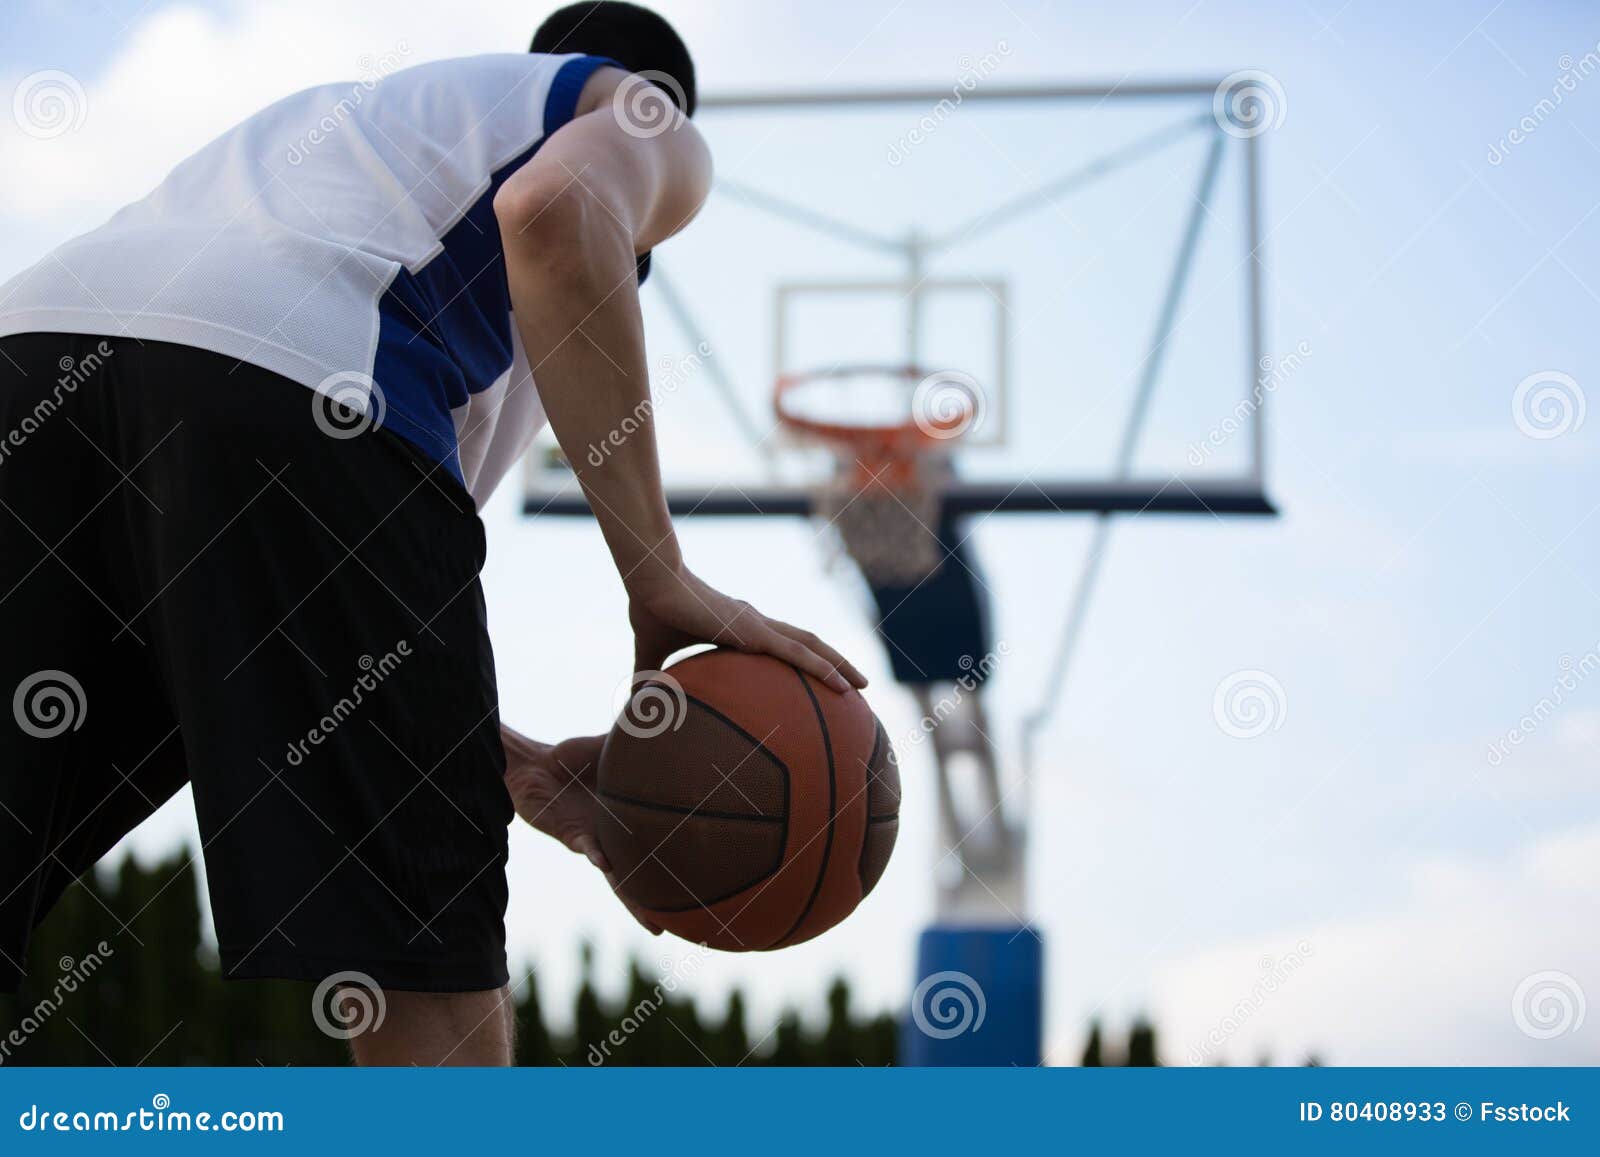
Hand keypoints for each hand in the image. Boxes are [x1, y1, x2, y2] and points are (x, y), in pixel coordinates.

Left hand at [501, 726, 660, 934]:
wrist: (534, 763)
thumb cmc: (575, 760)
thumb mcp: (617, 751)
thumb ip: (644, 742)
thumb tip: (675, 712)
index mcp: (628, 822)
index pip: (656, 851)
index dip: (676, 870)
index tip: (699, 892)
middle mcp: (613, 837)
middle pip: (637, 878)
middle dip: (652, 904)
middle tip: (671, 928)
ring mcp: (593, 839)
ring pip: (614, 873)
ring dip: (630, 894)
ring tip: (650, 915)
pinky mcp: (568, 832)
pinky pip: (586, 845)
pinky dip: (596, 853)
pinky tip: (605, 863)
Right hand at [627, 565, 867, 692]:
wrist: (651, 585)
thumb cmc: (652, 611)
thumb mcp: (652, 654)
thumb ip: (650, 679)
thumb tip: (633, 706)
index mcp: (737, 628)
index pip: (776, 646)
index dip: (797, 661)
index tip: (812, 682)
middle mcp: (755, 624)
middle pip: (804, 644)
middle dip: (832, 662)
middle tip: (854, 685)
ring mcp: (759, 625)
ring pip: (811, 646)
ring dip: (839, 664)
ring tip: (862, 686)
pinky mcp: (756, 631)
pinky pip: (799, 653)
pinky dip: (824, 668)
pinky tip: (843, 685)